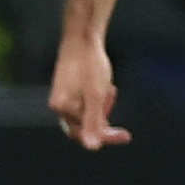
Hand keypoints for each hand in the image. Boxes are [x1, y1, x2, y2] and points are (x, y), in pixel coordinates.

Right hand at [48, 35, 129, 149]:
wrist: (84, 36)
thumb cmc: (90, 64)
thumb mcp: (96, 95)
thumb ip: (94, 122)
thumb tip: (92, 147)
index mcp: (62, 108)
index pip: (85, 134)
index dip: (106, 136)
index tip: (126, 135)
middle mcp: (58, 104)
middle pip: (85, 125)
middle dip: (103, 116)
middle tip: (112, 95)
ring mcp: (63, 95)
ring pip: (87, 112)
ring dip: (102, 105)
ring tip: (109, 88)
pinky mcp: (68, 87)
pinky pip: (85, 102)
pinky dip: (97, 97)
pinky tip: (106, 84)